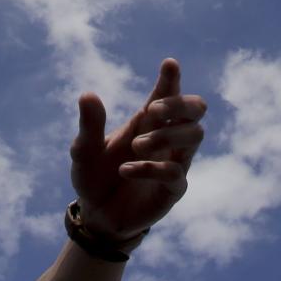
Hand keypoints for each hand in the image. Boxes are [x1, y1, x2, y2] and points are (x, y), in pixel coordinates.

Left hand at [71, 58, 205, 241]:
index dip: (171, 79)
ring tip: (136, 146)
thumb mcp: (84, 150)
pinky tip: (126, 170)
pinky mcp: (172, 189)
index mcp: (146, 122)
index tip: (169, 63)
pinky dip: (151, 167)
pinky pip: (175, 172)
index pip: (167, 93)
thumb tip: (87, 94)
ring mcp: (173, 162)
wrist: (96, 217)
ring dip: (166, 135)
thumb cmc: (94, 176)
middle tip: (153, 110)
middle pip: (195, 110)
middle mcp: (165, 137)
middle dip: (179, 104)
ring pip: (195, 136)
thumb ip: (90, 125)